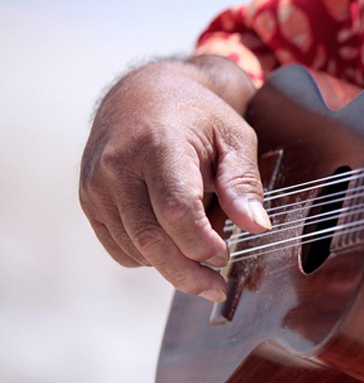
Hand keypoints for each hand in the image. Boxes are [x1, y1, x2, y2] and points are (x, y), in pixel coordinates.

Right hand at [79, 56, 268, 301]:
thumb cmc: (198, 117)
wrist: (144, 94)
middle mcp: (118, 165)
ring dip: (171, 264)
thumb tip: (256, 226)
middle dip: (188, 274)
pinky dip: (149, 257)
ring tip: (200, 249)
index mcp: (158, 144)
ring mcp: (97, 185)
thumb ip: (243, 182)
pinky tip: (172, 240)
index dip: (202, 244)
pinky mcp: (89, 201)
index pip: (176, 210)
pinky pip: (120, 249)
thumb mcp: (234, 138)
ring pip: (135, 250)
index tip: (225, 256)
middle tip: (216, 288)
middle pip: (151, 240)